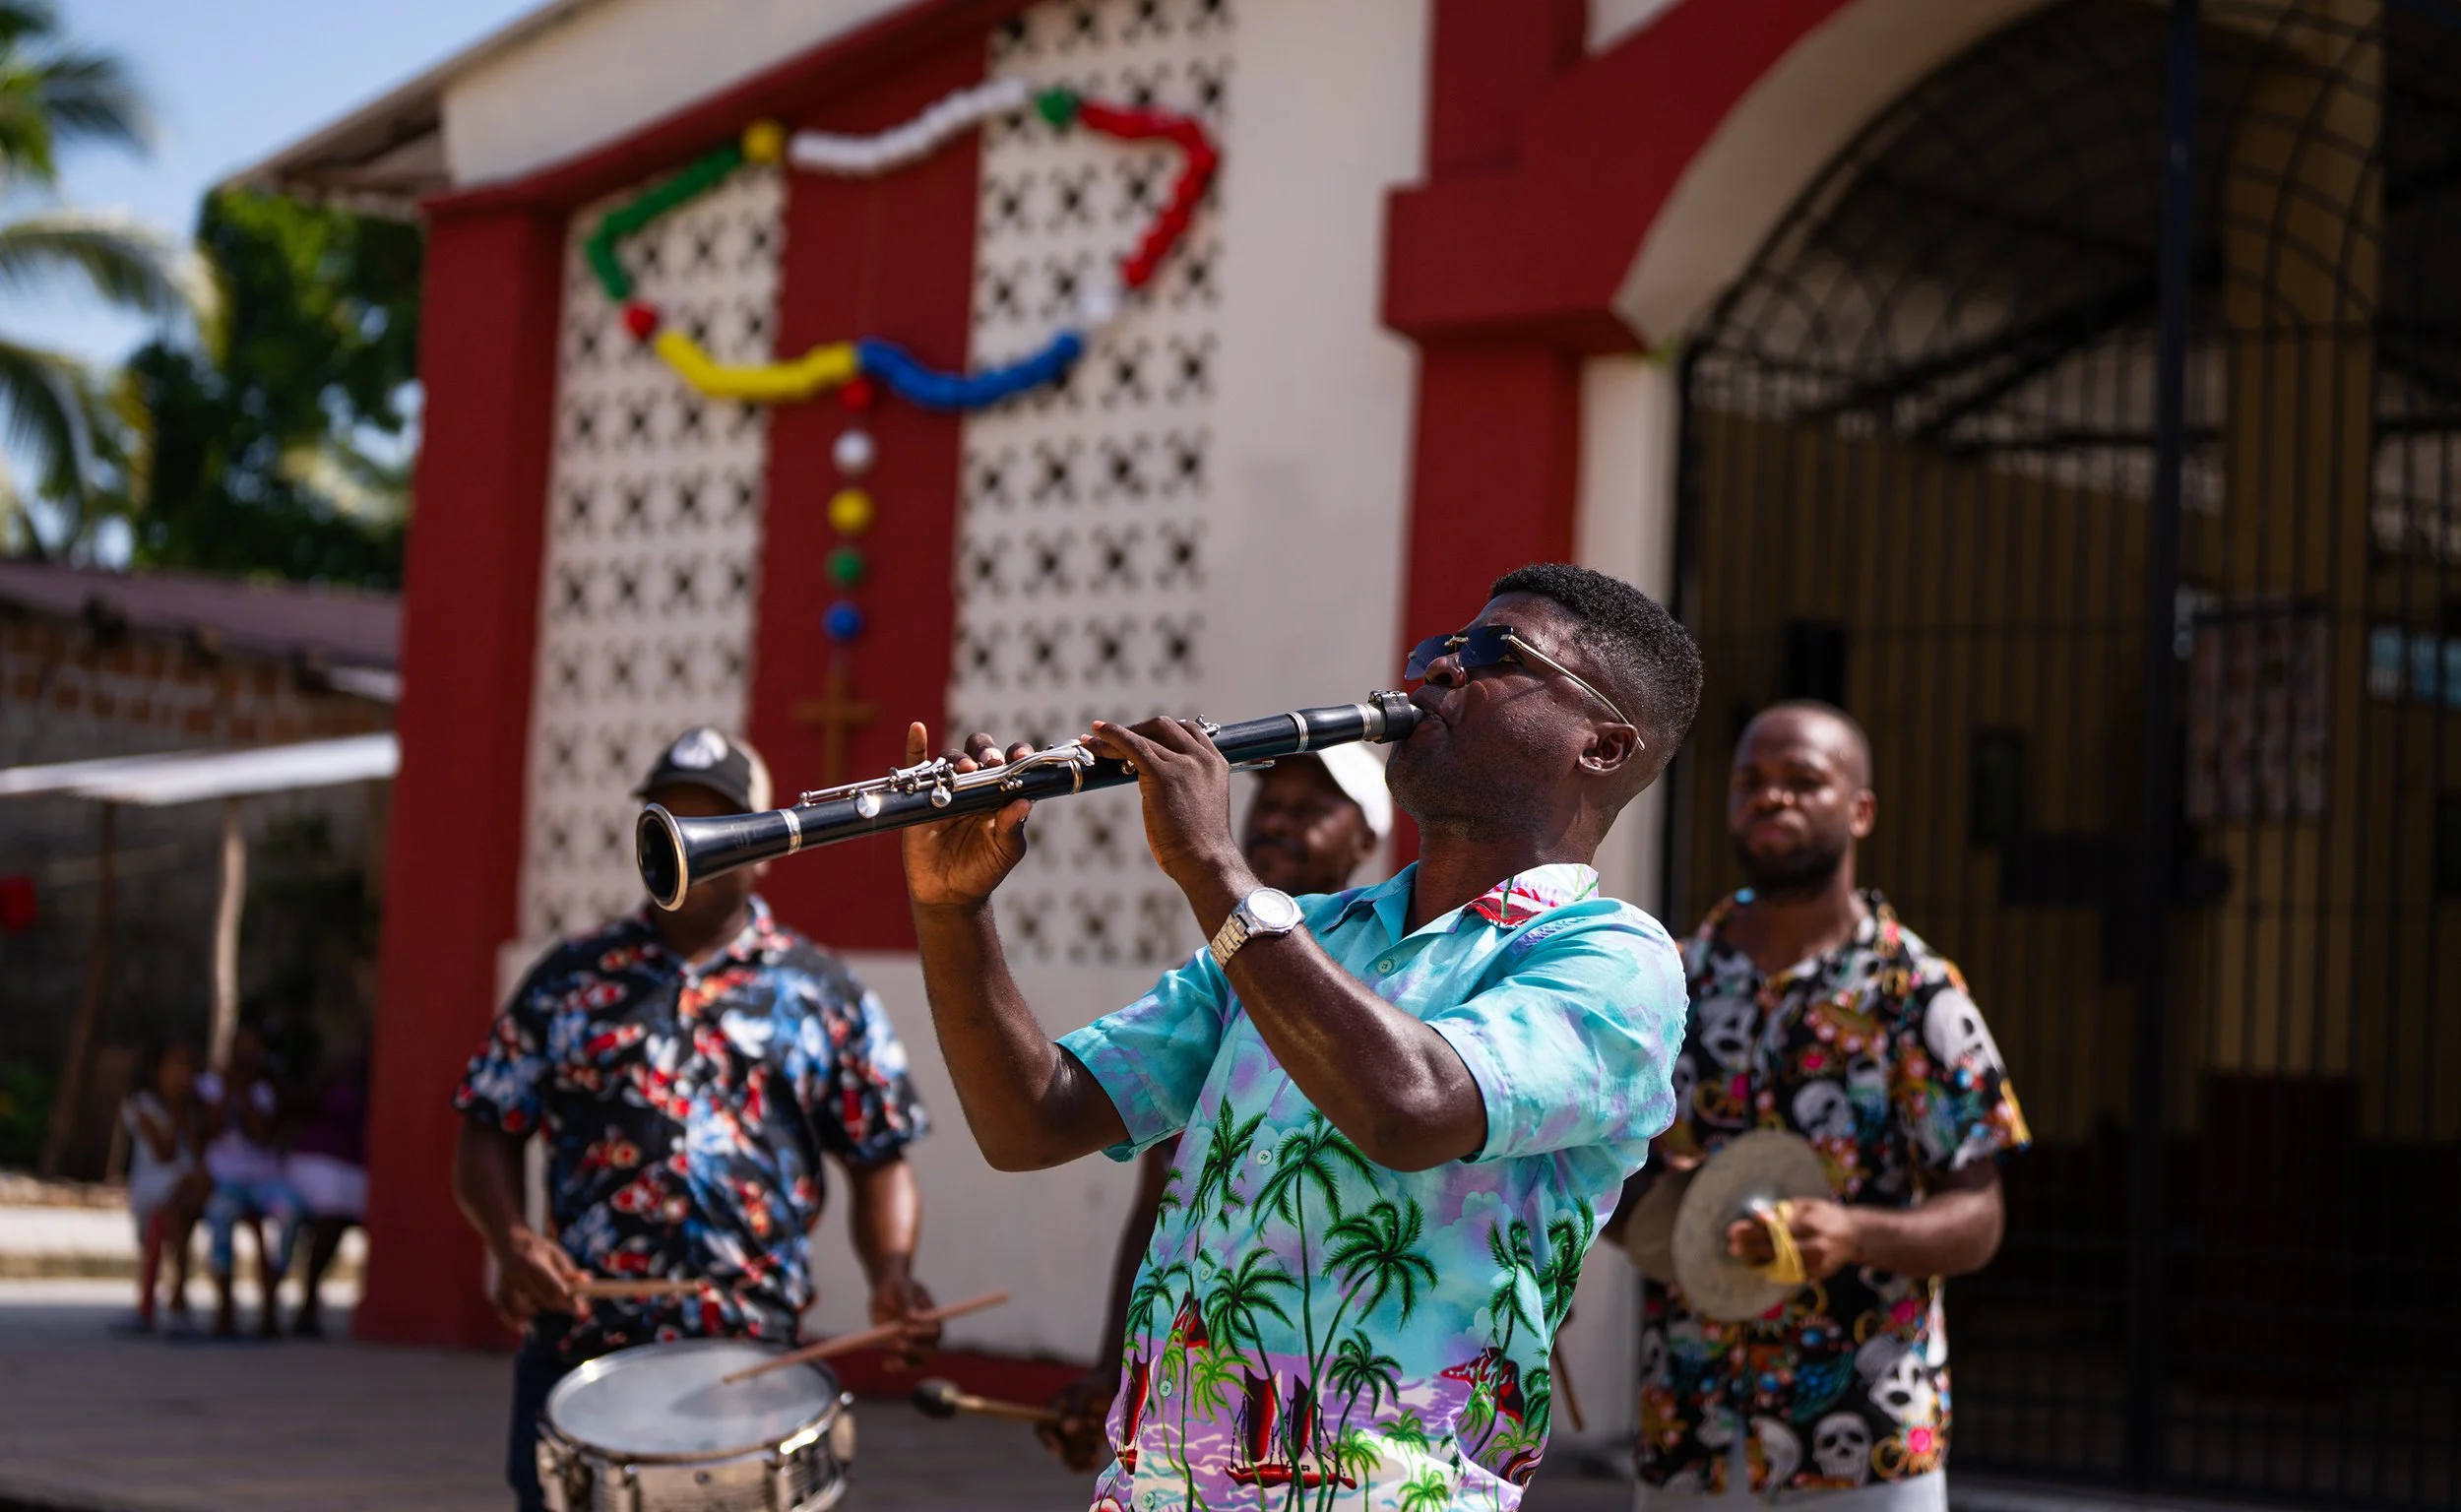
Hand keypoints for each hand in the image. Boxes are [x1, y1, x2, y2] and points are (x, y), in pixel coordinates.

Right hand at [489, 1226, 585, 1327]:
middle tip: (580, 1310)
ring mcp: (506, 1285)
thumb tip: (587, 1282)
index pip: (550, 1283)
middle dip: (562, 1305)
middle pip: (543, 1299)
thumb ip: (569, 1270)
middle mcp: (517, 1275)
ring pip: (527, 1309)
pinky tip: (525, 1327)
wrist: (510, 1243)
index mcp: (532, 1262)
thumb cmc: (539, 1250)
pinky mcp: (499, 1293)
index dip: (566, 1296)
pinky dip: (514, 1321)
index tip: (581, 1308)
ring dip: (542, 1309)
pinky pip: (505, 1313)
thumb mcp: (556, 1254)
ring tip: (551, 1301)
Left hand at [868, 1268, 940, 1371]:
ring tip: (889, 1358)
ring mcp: (915, 1345)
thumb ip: (907, 1302)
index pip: (935, 1332)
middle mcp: (927, 1335)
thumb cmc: (898, 1286)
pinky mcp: (901, 1350)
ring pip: (917, 1362)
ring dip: (905, 1363)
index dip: (924, 1334)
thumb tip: (914, 1317)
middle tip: (898, 1344)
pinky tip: (885, 1363)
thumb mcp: (902, 1288)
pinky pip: (902, 1365)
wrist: (886, 1292)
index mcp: (933, 1318)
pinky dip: (894, 1366)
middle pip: (930, 1352)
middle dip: (915, 1351)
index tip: (908, 1330)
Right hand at [899, 724, 1038, 908]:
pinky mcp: (920, 796)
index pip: (1010, 764)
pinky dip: (915, 745)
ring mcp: (947, 788)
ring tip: (964, 770)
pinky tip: (917, 729)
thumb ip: (1013, 827)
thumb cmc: (983, 869)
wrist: (949, 893)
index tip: (1020, 757)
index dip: (1016, 755)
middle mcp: (975, 785)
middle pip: (981, 752)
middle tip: (989, 763)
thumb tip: (1024, 803)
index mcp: (1000, 793)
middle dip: (986, 752)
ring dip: (959, 758)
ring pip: (951, 758)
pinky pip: (916, 766)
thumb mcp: (1005, 851)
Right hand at [1039, 1367, 1118, 1471]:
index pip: (1042, 1429)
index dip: (1048, 1440)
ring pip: (1069, 1458)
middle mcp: (1058, 1427)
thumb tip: (1066, 1430)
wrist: (1114, 1392)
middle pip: (1058, 1447)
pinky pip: (1079, 1464)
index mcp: (1053, 1410)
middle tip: (1094, 1423)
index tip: (1060, 1448)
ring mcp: (1071, 1440)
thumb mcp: (1085, 1393)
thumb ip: (1075, 1409)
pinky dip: (1086, 1464)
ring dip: (1083, 1453)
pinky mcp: (1084, 1448)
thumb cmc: (1096, 1387)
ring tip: (1096, 1438)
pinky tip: (1096, 1459)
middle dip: (1076, 1443)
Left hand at [1082, 718, 1241, 895]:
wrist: (1206, 861)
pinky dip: (1112, 735)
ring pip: (1143, 737)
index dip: (1161, 731)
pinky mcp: (1163, 774)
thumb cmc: (1200, 846)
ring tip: (1092, 739)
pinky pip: (1132, 745)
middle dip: (1137, 727)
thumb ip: (1185, 786)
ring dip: (1114, 735)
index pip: (1188, 731)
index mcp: (1215, 764)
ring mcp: (1183, 764)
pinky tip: (1094, 734)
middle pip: (1165, 726)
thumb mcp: (1199, 805)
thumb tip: (1154, 785)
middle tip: (1115, 737)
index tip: (1142, 735)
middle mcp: (1202, 758)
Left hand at [1726, 1197, 1859, 1280]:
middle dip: (1753, 1247)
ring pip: (1783, 1264)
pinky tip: (1755, 1262)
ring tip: (1739, 1252)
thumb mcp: (1809, 1206)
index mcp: (1818, 1225)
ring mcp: (1819, 1265)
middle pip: (1781, 1249)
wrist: (1854, 1237)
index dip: (1758, 1230)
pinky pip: (1789, 1273)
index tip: (1736, 1229)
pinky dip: (1771, 1267)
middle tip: (1732, 1245)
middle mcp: (1820, 1248)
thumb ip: (1785, 1211)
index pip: (1782, 1229)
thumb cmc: (1825, 1216)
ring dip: (1759, 1259)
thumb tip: (1759, 1215)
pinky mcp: (1817, 1276)